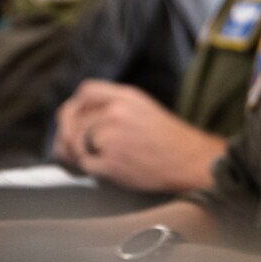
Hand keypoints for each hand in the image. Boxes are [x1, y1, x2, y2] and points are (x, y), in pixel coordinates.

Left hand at [53, 80, 224, 193]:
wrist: (191, 162)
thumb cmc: (170, 139)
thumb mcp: (144, 108)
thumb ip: (114, 105)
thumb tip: (79, 116)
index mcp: (126, 97)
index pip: (85, 92)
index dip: (74, 106)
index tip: (74, 119)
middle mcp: (116, 113)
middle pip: (73, 120)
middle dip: (68, 136)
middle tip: (72, 147)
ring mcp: (112, 137)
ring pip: (75, 143)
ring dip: (78, 154)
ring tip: (91, 160)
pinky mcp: (111, 162)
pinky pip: (85, 164)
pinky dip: (90, 170)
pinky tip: (104, 169)